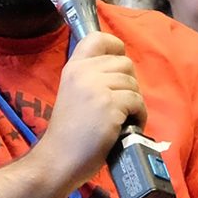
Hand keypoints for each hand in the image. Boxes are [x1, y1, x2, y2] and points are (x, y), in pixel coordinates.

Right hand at [31, 31, 145, 188]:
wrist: (58, 159)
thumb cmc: (68, 133)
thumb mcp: (73, 94)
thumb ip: (90, 78)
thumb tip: (121, 71)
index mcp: (73, 68)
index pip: (97, 38)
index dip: (115, 46)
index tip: (118, 63)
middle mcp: (84, 72)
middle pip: (124, 63)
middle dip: (129, 83)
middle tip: (121, 103)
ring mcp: (97, 88)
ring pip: (133, 84)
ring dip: (135, 103)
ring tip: (124, 119)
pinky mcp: (110, 107)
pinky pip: (138, 102)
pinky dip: (139, 116)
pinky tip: (127, 127)